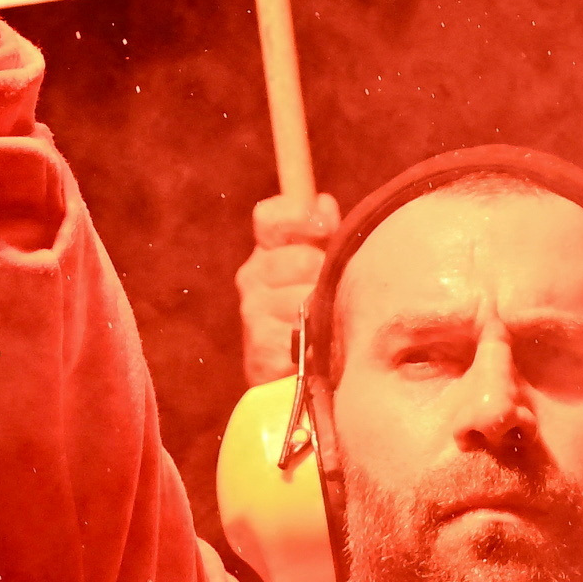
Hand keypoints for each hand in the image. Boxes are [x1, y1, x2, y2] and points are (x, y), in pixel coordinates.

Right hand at [237, 184, 330, 384]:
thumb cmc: (313, 312)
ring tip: (328, 323)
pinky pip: (300, 336)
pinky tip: (319, 348)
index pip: (268, 216)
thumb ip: (323, 233)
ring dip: (324, 311)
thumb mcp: (320, 265)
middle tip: (330, 292)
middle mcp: (252, 278)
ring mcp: (252, 314)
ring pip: (304, 299)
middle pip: (299, 258)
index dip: (297, 215)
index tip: (323, 225)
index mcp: (267, 251)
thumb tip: (323, 202)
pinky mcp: (260, 351)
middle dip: (324, 274)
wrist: (292, 379)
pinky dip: (317, 342)